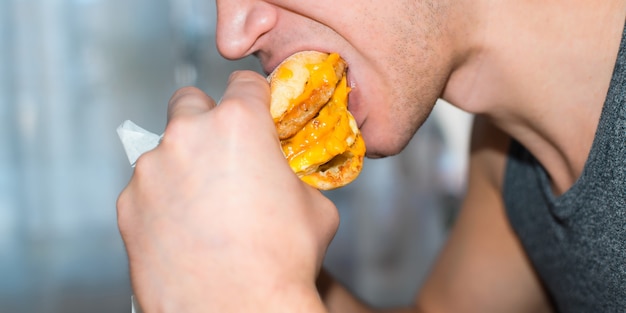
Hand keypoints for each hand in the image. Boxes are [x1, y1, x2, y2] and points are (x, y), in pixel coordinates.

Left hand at [117, 71, 337, 311]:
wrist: (238, 312)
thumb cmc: (283, 260)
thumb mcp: (315, 206)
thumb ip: (294, 175)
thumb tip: (286, 177)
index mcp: (239, 124)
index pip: (244, 84)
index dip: (255, 100)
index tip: (256, 116)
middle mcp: (188, 136)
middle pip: (190, 103)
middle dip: (206, 120)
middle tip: (223, 155)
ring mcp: (151, 170)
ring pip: (165, 149)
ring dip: (183, 165)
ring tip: (204, 207)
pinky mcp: (128, 205)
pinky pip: (146, 189)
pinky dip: (162, 200)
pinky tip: (183, 231)